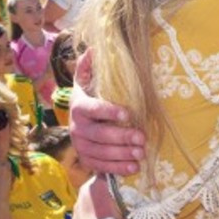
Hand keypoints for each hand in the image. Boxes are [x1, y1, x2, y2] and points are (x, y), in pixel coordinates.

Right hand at [70, 50, 146, 174]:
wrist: (79, 128)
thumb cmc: (90, 101)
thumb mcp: (86, 84)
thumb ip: (88, 68)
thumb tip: (93, 50)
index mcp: (78, 107)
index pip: (92, 109)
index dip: (108, 111)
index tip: (128, 114)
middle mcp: (76, 128)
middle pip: (99, 134)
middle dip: (122, 137)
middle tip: (142, 137)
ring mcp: (80, 146)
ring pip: (101, 152)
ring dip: (122, 154)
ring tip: (141, 153)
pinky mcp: (86, 160)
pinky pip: (102, 166)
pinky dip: (118, 168)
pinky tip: (134, 167)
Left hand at [71, 174, 118, 218]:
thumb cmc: (112, 212)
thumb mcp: (115, 189)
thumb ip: (110, 179)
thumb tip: (110, 170)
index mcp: (86, 190)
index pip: (95, 184)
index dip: (103, 187)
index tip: (112, 192)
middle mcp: (77, 205)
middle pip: (87, 201)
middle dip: (96, 204)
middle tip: (110, 209)